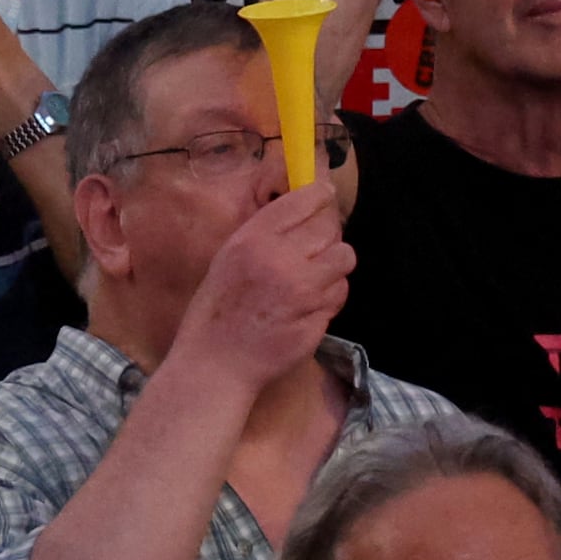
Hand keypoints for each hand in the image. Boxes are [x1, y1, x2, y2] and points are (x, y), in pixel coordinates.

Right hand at [165, 161, 353, 392]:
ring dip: (334, 266)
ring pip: (344, 259)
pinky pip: (339, 294)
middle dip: (327, 236)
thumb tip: (304, 208)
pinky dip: (330, 297)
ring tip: (315, 278)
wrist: (216, 363)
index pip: (304, 199)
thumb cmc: (219, 309)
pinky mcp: (316, 318)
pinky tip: (309, 306)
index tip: (324, 197)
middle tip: (316, 249)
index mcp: (254, 238)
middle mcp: (281, 259)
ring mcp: (302, 291)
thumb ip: (266, 232)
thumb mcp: (230, 256)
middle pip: (330, 228)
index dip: (320, 195)